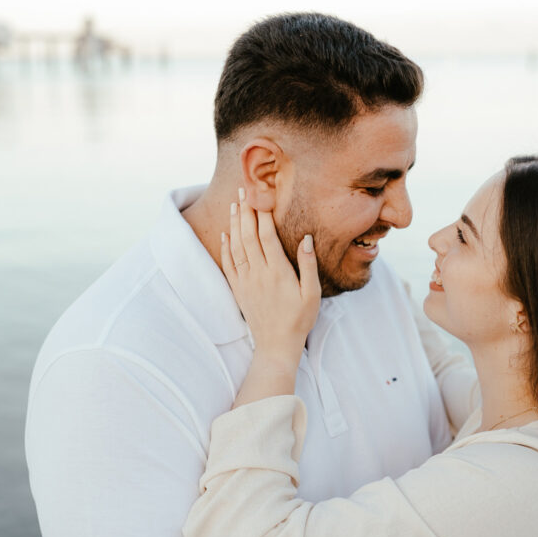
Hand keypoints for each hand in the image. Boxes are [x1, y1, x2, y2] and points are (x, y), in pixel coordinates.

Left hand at [220, 195, 319, 363]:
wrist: (276, 345)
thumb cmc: (299, 320)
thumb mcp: (312, 294)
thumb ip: (308, 265)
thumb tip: (306, 238)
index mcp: (278, 271)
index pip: (267, 235)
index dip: (263, 213)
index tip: (261, 195)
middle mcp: (258, 273)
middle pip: (248, 235)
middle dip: (245, 210)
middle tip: (243, 190)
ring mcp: (245, 281)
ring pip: (236, 246)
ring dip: (234, 223)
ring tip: (234, 205)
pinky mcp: (238, 290)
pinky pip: (228, 264)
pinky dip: (225, 247)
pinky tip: (225, 234)